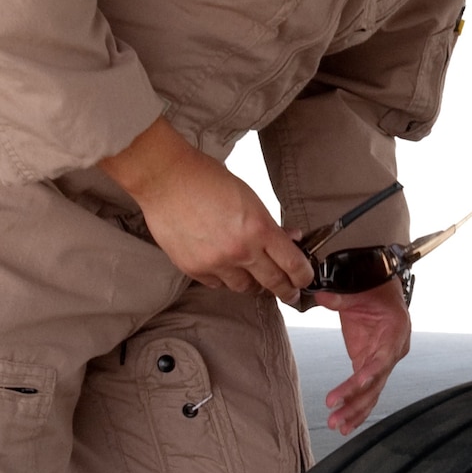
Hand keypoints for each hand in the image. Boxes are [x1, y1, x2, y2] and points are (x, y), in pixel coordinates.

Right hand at [100, 118, 311, 301]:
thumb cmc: (207, 180)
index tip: (304, 281)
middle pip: (273, 284)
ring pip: (244, 288)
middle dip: (285, 291)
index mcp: (259, 229)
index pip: (293, 265)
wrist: (166, 179)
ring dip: (252, 283)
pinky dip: (224, 277)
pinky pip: (217, 284)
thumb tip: (290, 239)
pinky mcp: (193, 269)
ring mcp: (216, 263)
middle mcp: (240, 251)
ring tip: (253, 274)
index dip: (303, 277)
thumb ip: (269, 224)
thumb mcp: (249, 197)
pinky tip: (223, 264)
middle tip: (289, 293)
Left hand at [313, 277, 410, 435]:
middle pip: (376, 383)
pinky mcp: (370, 365)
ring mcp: (382, 361)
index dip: (369, 374)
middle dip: (356, 402)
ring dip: (354, 411)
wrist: (383, 290)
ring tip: (336, 425)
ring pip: (372, 393)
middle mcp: (392, 352)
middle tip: (336, 415)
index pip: (383, 359)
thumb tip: (323, 297)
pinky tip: (345, 424)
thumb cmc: (376, 290)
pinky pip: (366, 391)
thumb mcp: (360, 291)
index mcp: (396, 332)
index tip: (356, 385)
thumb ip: (342, 298)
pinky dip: (357, 408)